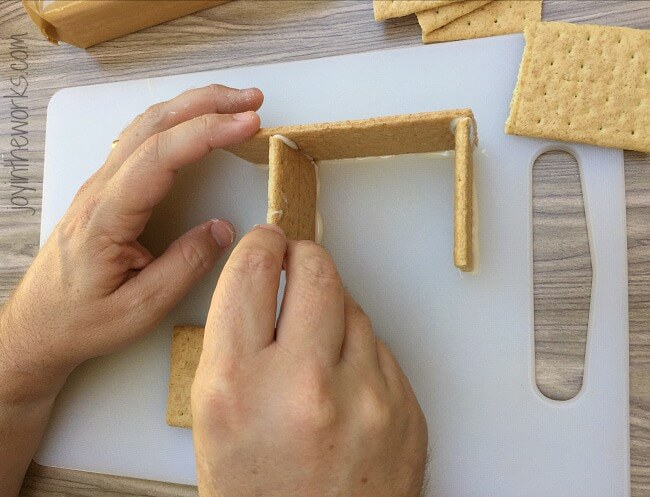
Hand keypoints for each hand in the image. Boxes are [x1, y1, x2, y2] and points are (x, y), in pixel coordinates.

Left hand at [0, 84, 262, 402]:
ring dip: (193, 107)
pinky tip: (196, 123)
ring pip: (147, 125)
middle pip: (155, 125)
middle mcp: (101, 189)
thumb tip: (222, 230)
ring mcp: (101, 185)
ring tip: (234, 104)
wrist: (40, 323)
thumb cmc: (82, 319)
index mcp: (107, 216)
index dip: (207, 133)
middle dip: (207, 104)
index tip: (248, 123)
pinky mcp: (108, 189)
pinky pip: (142, 140)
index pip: (160, 156)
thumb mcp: (141, 308)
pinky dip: (177, 121)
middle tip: (252, 100)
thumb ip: (185, 267)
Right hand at [192, 225, 427, 496]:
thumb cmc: (258, 494)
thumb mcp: (215, 416)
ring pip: (355, 307)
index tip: (267, 241)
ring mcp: (365, 398)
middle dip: (305, 257)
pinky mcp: (405, 410)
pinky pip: (381, 348)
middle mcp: (303, 386)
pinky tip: (345, 386)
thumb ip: (235, 340)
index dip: (260, 246)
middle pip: (318, 271)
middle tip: (298, 262)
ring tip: (317, 353)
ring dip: (334, 313)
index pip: (250, 273)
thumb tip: (265, 280)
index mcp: (236, 387)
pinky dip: (361, 352)